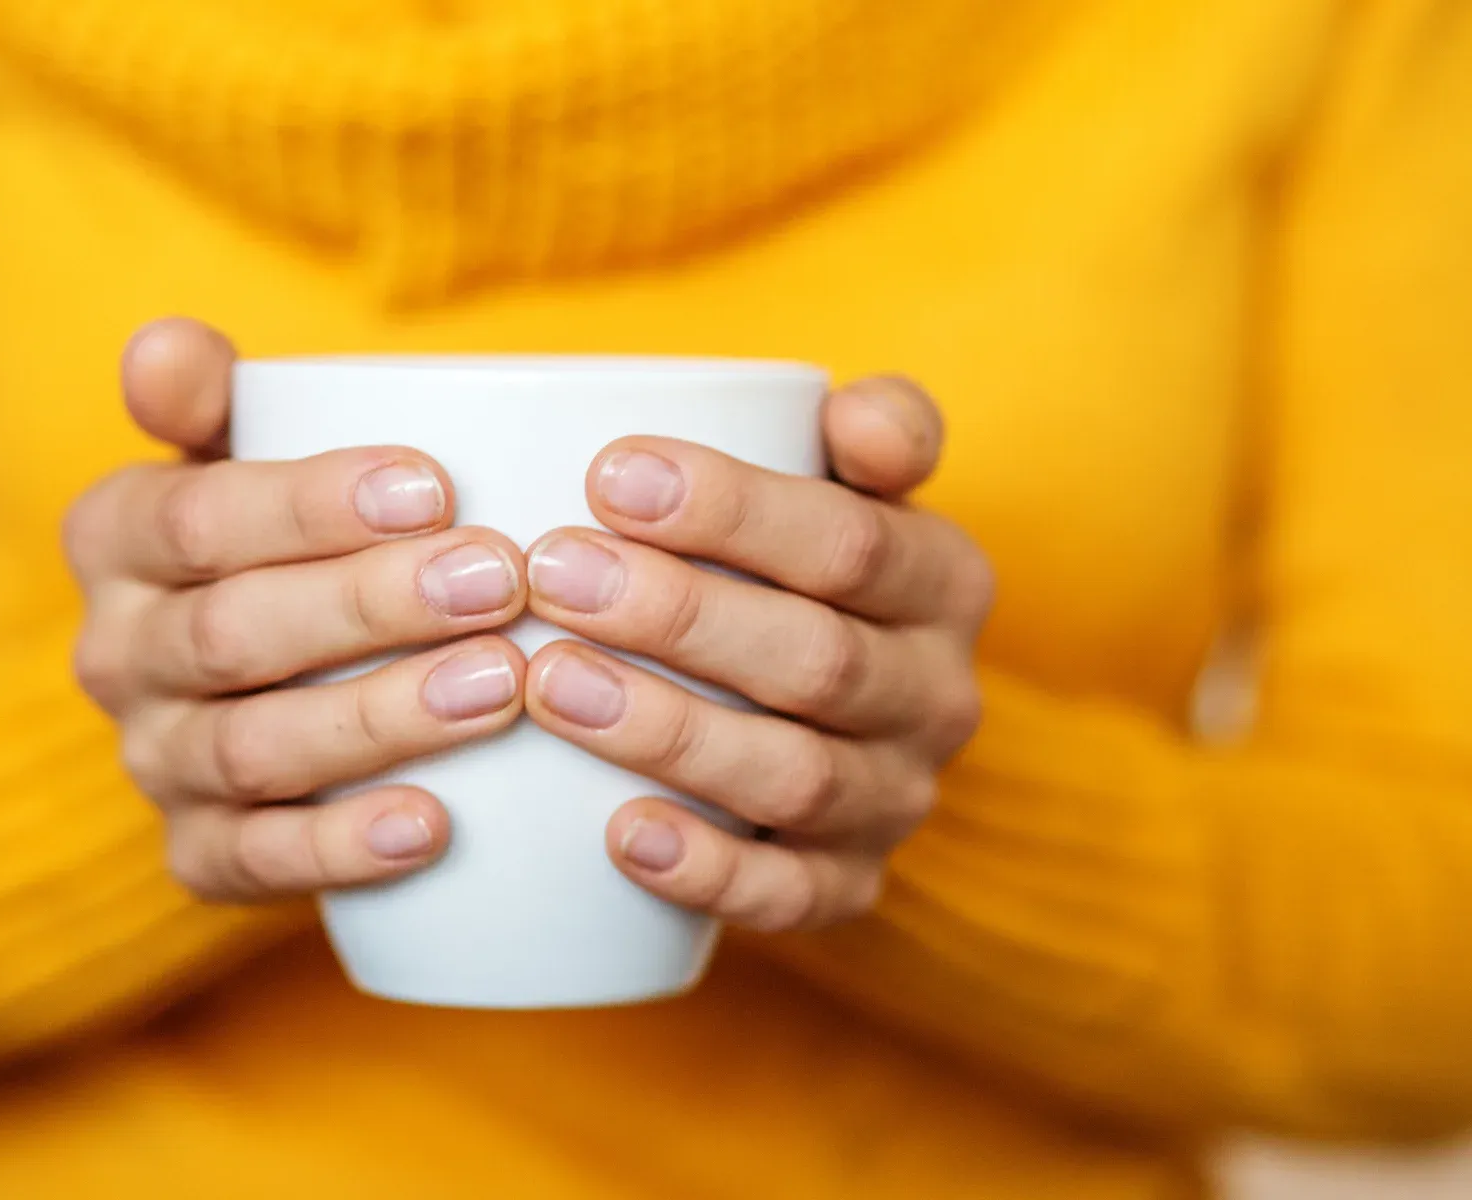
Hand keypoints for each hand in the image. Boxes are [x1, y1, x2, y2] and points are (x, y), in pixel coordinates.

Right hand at [65, 318, 528, 901]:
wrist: (271, 668)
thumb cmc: (286, 532)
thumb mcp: (242, 448)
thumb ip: (211, 394)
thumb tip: (163, 346)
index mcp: (115, 538)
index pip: (196, 518)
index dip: (312, 505)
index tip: (437, 487)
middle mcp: (116, 654)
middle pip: (233, 635)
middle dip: (370, 607)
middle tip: (499, 581)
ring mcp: (155, 762)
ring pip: (252, 749)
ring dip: (379, 719)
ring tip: (500, 687)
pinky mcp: (196, 853)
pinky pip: (253, 864)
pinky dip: (341, 849)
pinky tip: (434, 827)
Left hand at [523, 377, 992, 931]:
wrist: (819, 694)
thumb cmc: (798, 559)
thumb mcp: (848, 477)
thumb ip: (873, 426)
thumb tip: (854, 419)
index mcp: (944, 580)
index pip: (852, 542)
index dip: (734, 509)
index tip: (606, 476)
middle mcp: (938, 696)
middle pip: (817, 661)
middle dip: (679, 616)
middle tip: (555, 574)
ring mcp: (896, 799)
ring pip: (797, 777)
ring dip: (670, 733)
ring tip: (551, 684)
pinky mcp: (848, 884)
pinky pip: (790, 896)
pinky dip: (708, 871)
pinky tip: (620, 834)